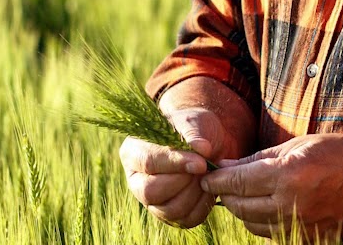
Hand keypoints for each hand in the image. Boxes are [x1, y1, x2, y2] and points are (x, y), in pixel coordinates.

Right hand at [119, 108, 228, 227]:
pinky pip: (186, 220)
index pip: (148, 162)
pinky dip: (202, 205)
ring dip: (195, 193)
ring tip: (207, 175)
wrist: (209, 142)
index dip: (175, 163)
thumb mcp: (192, 122)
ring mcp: (152, 201)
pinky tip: (209, 188)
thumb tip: (202, 150)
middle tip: (204, 167)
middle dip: (183, 181)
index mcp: (133, 152)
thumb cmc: (194, 128)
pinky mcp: (171, 215)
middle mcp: (137, 180)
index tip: (201, 162)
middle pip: (151, 192)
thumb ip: (193, 135)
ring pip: (169, 210)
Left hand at [201, 134, 342, 237]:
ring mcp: (300, 227)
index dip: (216, 179)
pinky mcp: (308, 240)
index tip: (207, 175)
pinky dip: (263, 221)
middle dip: (226, 194)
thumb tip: (227, 167)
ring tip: (245, 193)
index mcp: (289, 176)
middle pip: (239, 206)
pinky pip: (271, 233)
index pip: (237, 183)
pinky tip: (267, 205)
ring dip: (243, 209)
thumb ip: (261, 158)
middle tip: (221, 182)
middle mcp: (292, 205)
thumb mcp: (301, 145)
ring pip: (252, 223)